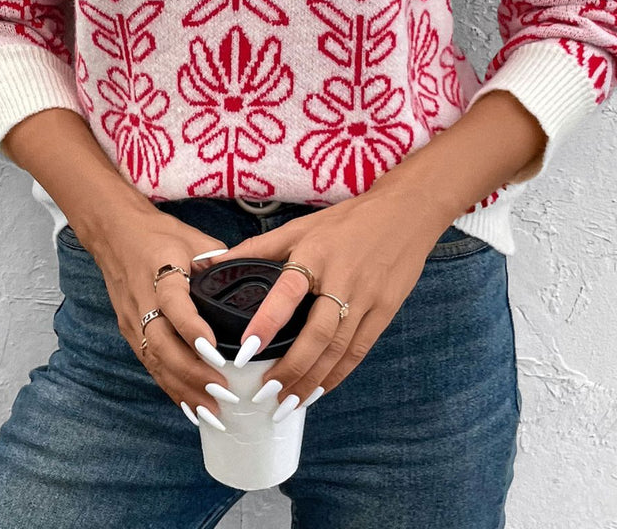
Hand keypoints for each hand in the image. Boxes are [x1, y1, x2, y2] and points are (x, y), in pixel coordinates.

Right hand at [79, 202, 236, 430]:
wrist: (115, 232)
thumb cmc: (160, 234)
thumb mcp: (194, 239)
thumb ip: (220, 264)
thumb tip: (252, 288)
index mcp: (160, 269)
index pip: (173, 302)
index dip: (192, 328)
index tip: (215, 350)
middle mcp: (141, 298)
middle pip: (161, 343)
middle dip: (192, 373)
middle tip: (223, 392)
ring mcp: (131, 318)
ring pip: (155, 361)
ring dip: (183, 389)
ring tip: (212, 412)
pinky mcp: (128, 331)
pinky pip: (151, 364)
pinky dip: (171, 388)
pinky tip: (191, 408)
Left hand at [200, 167, 451, 413]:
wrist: (405, 212)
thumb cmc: (345, 220)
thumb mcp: (300, 226)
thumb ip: (256, 248)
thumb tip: (210, 264)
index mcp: (315, 254)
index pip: (288, 292)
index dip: (267, 322)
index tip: (246, 350)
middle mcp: (342, 279)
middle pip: (317, 335)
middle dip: (292, 370)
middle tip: (266, 395)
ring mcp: (367, 298)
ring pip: (338, 350)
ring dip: (312, 381)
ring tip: (287, 404)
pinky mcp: (385, 311)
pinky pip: (358, 351)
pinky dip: (337, 375)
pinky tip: (318, 391)